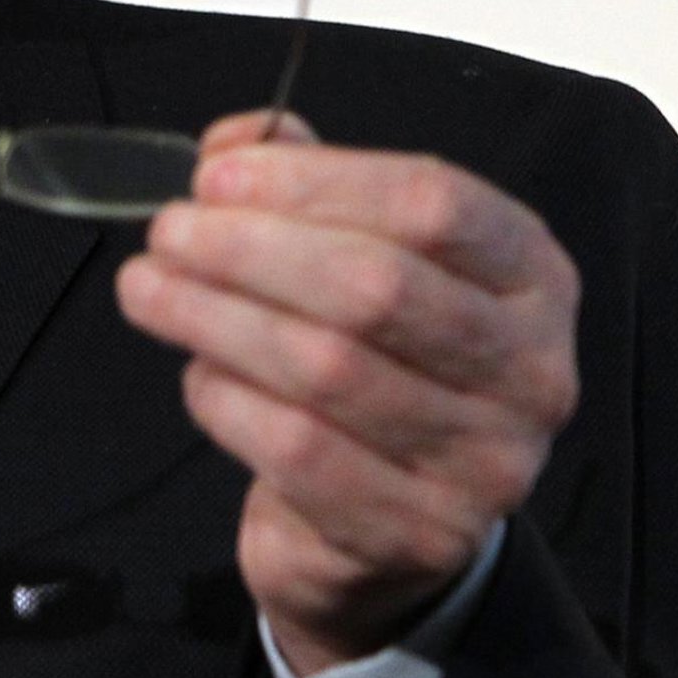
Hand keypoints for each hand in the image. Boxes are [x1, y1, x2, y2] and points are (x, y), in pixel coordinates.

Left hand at [116, 111, 579, 677]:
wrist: (398, 524)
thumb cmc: (381, 360)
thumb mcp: (365, 254)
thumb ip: (308, 184)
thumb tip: (235, 145)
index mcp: (531, 274)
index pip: (431, 203)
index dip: (314, 181)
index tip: (215, 176)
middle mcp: (531, 368)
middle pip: (374, 285)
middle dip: (249, 249)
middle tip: (167, 232)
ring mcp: (487, 461)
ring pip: (326, 369)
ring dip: (215, 318)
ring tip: (146, 289)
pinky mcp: (422, 533)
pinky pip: (299, 451)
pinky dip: (229, 402)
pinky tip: (198, 374)